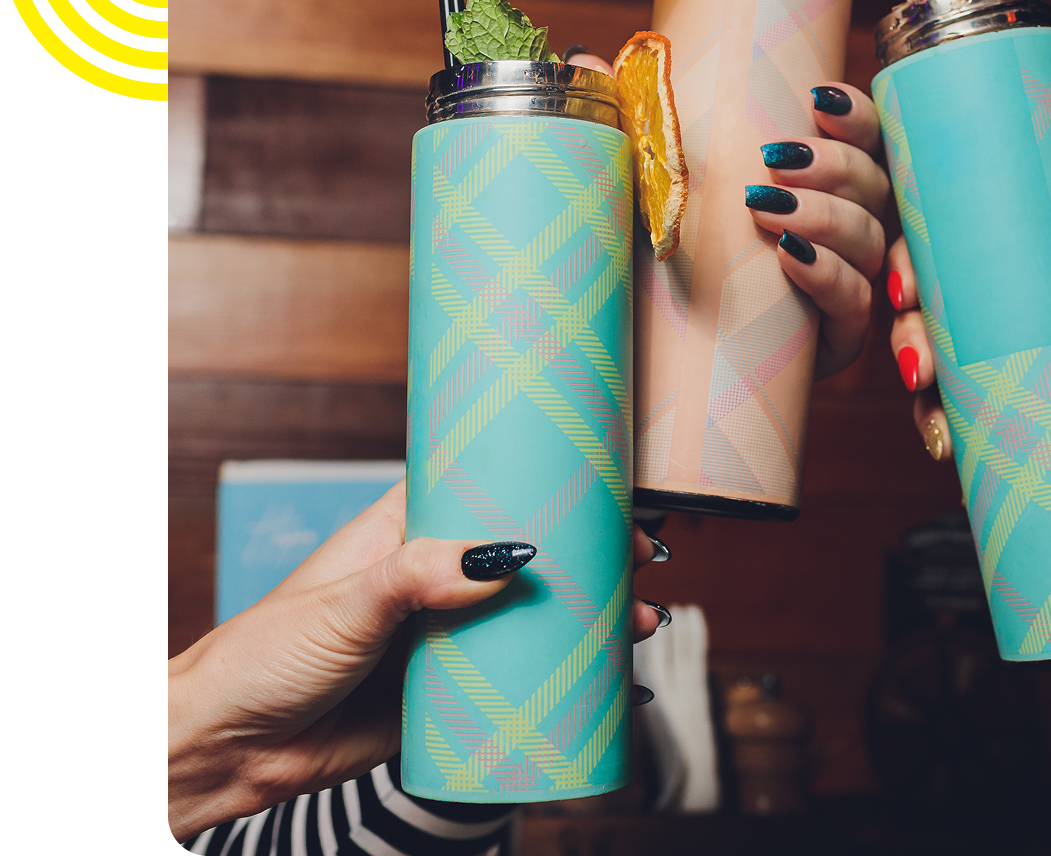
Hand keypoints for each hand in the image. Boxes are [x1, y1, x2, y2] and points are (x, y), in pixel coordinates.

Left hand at [163, 480, 666, 838]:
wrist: (225, 751)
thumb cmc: (265, 653)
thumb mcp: (346, 604)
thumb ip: (420, 577)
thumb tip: (508, 555)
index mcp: (405, 529)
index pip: (486, 486)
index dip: (548, 481)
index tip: (607, 487)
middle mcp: (432, 575)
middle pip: (524, 552)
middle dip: (587, 554)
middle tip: (642, 559)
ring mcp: (442, 634)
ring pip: (528, 617)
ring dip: (586, 617)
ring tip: (642, 622)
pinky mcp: (444, 692)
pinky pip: (514, 679)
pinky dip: (561, 677)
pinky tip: (608, 681)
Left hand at [574, 48, 892, 382]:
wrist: (652, 353)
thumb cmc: (660, 255)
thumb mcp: (644, 183)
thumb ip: (628, 120)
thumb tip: (587, 58)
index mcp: (813, 183)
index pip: (862, 137)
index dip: (853, 115)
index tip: (816, 100)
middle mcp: (838, 227)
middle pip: (873, 182)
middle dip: (833, 165)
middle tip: (775, 160)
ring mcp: (842, 283)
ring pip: (868, 238)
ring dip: (825, 216)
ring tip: (765, 208)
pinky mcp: (833, 338)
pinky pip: (856, 305)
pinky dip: (830, 277)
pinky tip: (792, 260)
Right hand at [885, 229, 1050, 461]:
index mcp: (1022, 257)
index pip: (945, 247)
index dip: (908, 264)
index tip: (906, 290)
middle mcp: (996, 309)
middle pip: (923, 314)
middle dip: (905, 342)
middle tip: (920, 372)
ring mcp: (998, 363)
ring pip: (932, 375)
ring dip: (921, 403)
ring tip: (939, 435)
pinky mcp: (1011, 412)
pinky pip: (964, 423)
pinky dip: (950, 439)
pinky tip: (950, 456)